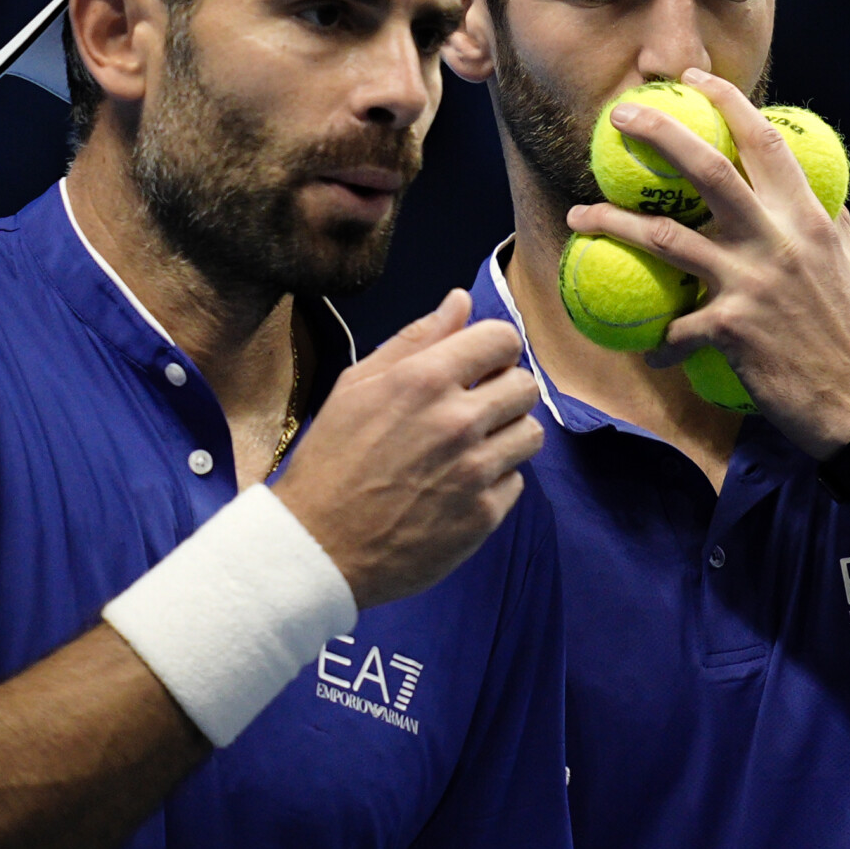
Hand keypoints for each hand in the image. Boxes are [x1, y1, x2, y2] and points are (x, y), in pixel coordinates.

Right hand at [275, 290, 544, 607]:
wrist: (318, 546)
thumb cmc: (332, 462)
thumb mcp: (357, 387)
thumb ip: (415, 340)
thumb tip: (460, 301)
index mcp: (424, 380)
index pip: (502, 339)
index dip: (494, 349)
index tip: (480, 366)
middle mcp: (457, 421)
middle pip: (525, 385)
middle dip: (504, 391)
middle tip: (474, 410)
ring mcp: (474, 471)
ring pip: (531, 434)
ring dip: (507, 436)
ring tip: (471, 449)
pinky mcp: (483, 515)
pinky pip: (516, 481)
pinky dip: (495, 482)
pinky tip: (458, 487)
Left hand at [564, 68, 849, 457]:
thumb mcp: (845, 265)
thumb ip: (826, 224)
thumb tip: (817, 196)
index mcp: (806, 217)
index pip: (764, 142)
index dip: (727, 103)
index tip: (695, 80)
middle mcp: (777, 239)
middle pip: (706, 169)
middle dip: (657, 133)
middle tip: (618, 118)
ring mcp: (751, 282)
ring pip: (665, 237)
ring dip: (612, 224)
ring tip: (578, 217)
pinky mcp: (730, 329)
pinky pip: (674, 329)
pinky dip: (658, 342)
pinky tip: (650, 352)